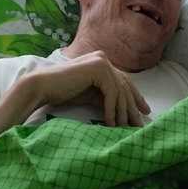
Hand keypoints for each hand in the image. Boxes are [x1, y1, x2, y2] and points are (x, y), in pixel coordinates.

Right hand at [25, 50, 150, 126]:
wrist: (42, 87)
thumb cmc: (63, 93)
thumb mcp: (89, 94)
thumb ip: (105, 96)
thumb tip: (124, 110)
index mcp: (102, 62)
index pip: (124, 80)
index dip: (135, 97)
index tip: (144, 111)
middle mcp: (104, 59)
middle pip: (124, 85)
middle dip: (133, 107)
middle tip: (140, 124)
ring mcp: (101, 61)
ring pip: (119, 90)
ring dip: (122, 112)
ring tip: (125, 129)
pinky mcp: (98, 67)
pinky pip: (111, 92)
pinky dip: (112, 109)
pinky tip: (111, 123)